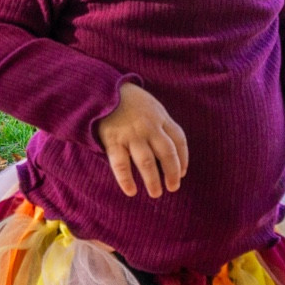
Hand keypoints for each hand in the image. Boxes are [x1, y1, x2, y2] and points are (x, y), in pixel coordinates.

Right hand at [94, 82, 188, 198]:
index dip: (183, 159)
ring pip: (146, 162)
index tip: (182, 173)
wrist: (101, 90)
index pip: (179, 141)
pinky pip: (121, 164)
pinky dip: (126, 179)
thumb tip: (172, 151)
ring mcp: (131, 135)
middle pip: (167, 154)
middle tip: (173, 188)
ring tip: (156, 193)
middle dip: (172, 173)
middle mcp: (148, 127)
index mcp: (160, 118)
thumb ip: (162, 125)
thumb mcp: (151, 107)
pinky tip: (131, 191)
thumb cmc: (129, 102)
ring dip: (153, 180)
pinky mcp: (113, 141)